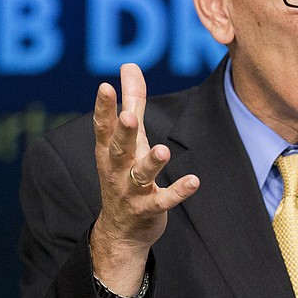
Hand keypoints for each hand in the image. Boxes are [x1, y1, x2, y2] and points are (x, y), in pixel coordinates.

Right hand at [90, 63, 199, 294]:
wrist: (121, 230)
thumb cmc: (124, 172)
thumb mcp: (127, 138)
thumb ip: (131, 102)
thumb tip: (129, 66)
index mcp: (109, 150)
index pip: (104, 126)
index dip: (104, 107)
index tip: (105, 86)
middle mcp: (116, 169)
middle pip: (118, 149)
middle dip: (123, 133)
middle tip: (129, 117)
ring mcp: (131, 191)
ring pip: (140, 175)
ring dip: (151, 163)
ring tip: (163, 150)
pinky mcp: (149, 209)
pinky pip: (163, 200)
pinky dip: (178, 191)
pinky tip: (194, 181)